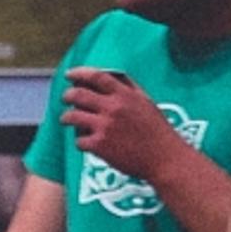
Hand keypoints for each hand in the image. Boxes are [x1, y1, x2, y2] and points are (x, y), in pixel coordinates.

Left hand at [60, 70, 184, 181]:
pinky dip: (80, 141)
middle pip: (78, 94)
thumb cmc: (157, 130)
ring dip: (66, 117)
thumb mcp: (146, 102)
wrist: (165, 158)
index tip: (69, 74)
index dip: (79, 73)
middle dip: (67, 95)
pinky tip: (86, 142)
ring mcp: (104, 127)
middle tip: (66, 98)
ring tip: (67, 119)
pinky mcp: (99, 146)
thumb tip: (110, 75)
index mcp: (126, 95)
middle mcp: (113, 108)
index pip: (97, 76)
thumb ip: (128, 88)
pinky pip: (78, 140)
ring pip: (71, 116)